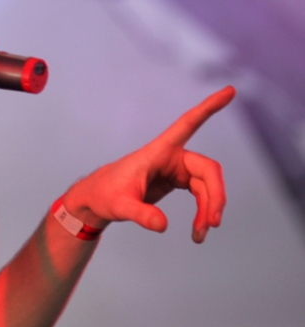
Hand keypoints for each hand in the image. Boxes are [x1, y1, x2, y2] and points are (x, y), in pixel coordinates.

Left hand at [64, 86, 235, 242]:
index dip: (209, 107)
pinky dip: (203, 212)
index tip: (230, 90)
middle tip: (213, 223)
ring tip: (199, 236)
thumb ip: (139, 214)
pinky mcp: (177, 180)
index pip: (187, 123)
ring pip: (207, 186)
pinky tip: (198, 231)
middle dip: (215, 196)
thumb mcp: (119, 206)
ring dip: (209, 210)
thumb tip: (162, 226)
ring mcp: (176, 168)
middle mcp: (171, 156)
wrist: (96, 200)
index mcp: (158, 151)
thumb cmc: (104, 195)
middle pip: (208, 170)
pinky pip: (201, 194)